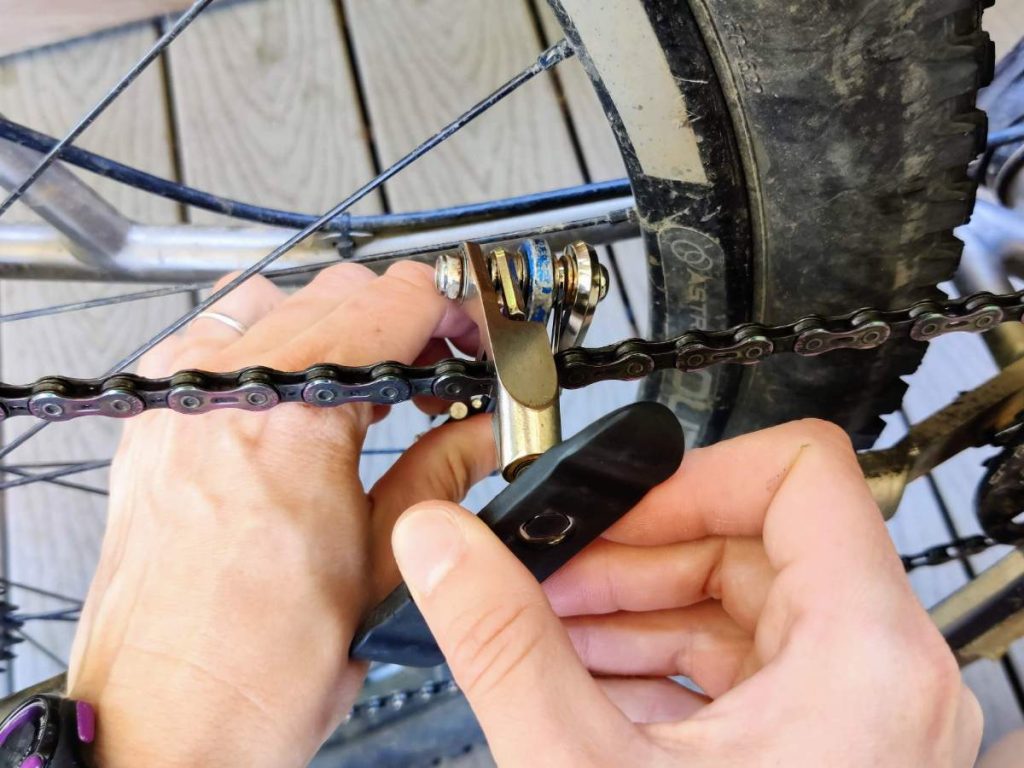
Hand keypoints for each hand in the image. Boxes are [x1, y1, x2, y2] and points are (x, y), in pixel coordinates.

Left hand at [67, 261, 494, 767]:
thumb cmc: (252, 671)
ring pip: (278, 301)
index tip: (473, 336)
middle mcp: (222, 392)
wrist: (163, 722)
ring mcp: (178, 401)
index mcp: (292, 419)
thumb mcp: (383, 567)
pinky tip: (300, 398)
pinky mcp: (153, 423)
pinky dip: (273, 348)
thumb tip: (482, 432)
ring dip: (338, 328)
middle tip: (439, 372)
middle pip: (338, 291)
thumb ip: (442, 473)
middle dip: (405, 321)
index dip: (454, 310)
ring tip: (372, 388)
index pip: (394, 302)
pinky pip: (219, 340)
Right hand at [393, 419, 982, 766]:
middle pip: (754, 542)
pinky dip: (666, 666)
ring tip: (549, 636)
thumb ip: (503, 642)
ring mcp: (864, 717)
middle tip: (547, 586)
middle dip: (634, 560)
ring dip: (637, 612)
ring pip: (744, 608)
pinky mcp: (830, 752)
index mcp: (868, 655)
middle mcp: (888, 677)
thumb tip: (443, 546)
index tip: (610, 516)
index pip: (798, 473)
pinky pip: (746, 669)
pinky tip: (589, 689)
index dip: (690, 477)